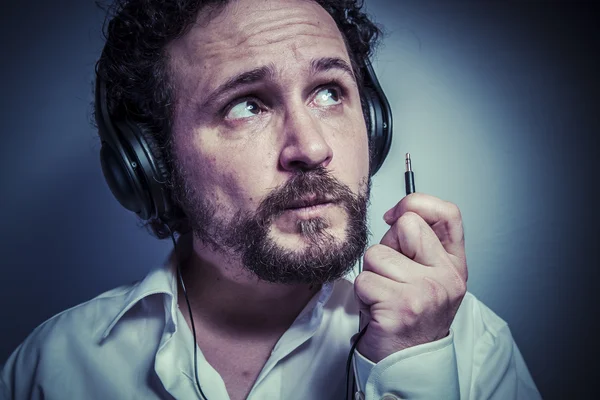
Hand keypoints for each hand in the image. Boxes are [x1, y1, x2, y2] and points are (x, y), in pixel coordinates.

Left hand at [354, 193, 467, 362]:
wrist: (407, 362)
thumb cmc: (409, 316)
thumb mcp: (425, 276)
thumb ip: (419, 245)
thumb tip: (396, 215)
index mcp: (453, 265)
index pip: (448, 213)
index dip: (417, 204)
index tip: (396, 216)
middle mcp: (446, 277)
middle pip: (405, 226)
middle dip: (387, 247)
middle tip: (392, 276)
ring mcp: (425, 291)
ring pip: (376, 255)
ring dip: (371, 275)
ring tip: (384, 296)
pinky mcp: (400, 306)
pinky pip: (363, 280)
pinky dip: (363, 295)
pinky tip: (378, 309)